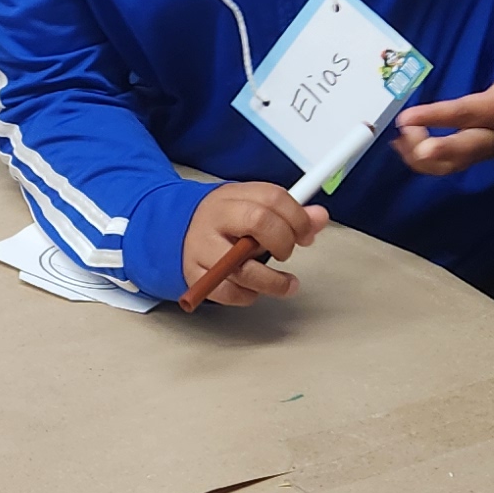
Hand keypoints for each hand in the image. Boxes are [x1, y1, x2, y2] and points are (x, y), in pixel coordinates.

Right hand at [185, 180, 328, 304]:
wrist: (174, 232)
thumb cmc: (221, 222)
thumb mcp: (251, 207)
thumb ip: (288, 213)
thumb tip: (319, 218)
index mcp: (231, 197)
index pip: (272, 198)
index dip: (298, 218)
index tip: (306, 234)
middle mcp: (214, 219)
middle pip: (258, 222)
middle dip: (284, 241)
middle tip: (287, 252)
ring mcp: (200, 249)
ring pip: (243, 268)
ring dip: (273, 282)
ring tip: (287, 284)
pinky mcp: (194, 276)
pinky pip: (228, 293)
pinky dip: (248, 295)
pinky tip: (254, 289)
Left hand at [392, 43, 493, 173]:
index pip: (467, 114)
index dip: (436, 116)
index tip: (407, 117)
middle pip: (462, 150)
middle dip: (433, 151)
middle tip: (407, 143)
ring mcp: (485, 150)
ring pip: (452, 164)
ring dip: (422, 157)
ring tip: (398, 140)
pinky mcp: (476, 155)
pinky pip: (448, 165)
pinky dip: (423, 161)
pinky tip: (403, 146)